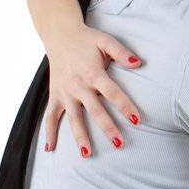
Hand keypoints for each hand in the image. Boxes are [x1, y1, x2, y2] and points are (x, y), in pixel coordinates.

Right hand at [45, 22, 142, 156]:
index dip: (125, 106)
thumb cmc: (86, 40)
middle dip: (107, 128)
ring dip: (80, 137)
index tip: (136, 120)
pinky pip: (50, 117)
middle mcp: (78, 85)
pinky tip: (51, 149)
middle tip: (119, 144)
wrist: (60, 35)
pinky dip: (49, 133)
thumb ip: (121, 52)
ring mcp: (65, 93)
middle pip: (95, 111)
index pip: (112, 92)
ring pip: (73, 118)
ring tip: (87, 154)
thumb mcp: (105, 41)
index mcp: (93, 72)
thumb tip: (138, 63)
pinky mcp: (55, 96)